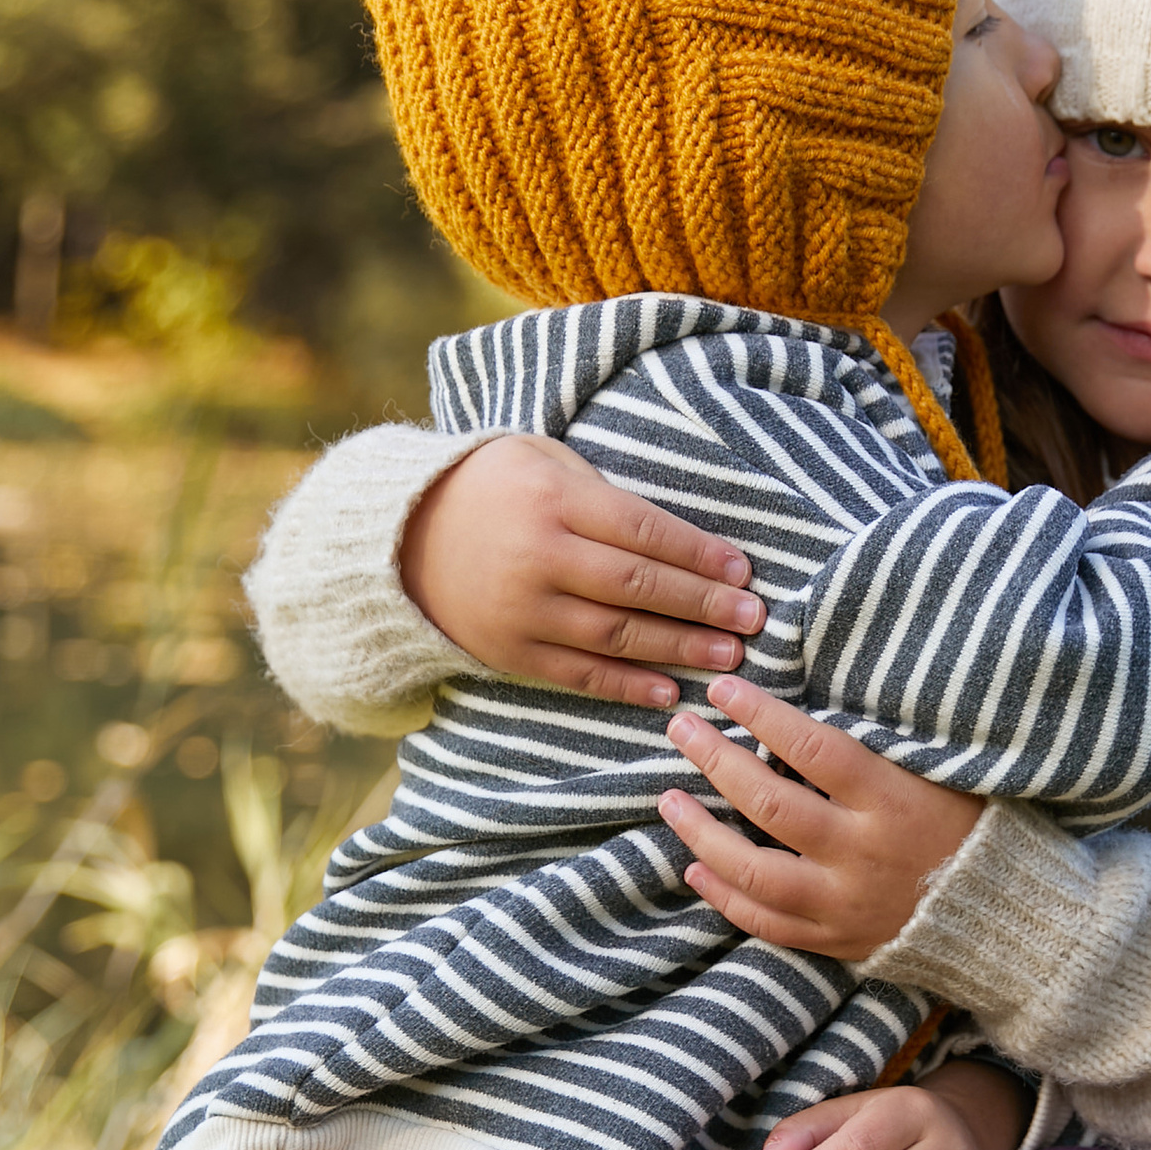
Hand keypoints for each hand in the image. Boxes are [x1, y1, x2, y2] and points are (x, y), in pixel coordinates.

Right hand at [401, 432, 764, 706]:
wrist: (397, 538)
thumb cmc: (488, 487)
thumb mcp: (539, 460)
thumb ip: (601, 493)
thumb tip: (678, 540)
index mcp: (552, 501)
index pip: (641, 530)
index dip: (697, 554)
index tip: (742, 571)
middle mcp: (538, 558)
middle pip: (636, 586)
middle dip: (701, 605)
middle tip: (753, 620)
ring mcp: (522, 610)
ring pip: (614, 635)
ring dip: (677, 648)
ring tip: (728, 657)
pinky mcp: (509, 651)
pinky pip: (577, 673)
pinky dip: (625, 684)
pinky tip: (668, 689)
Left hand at [661, 679, 980, 957]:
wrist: (1008, 921)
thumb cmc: (975, 832)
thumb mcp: (940, 776)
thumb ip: (875, 753)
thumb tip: (802, 719)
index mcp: (891, 801)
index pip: (811, 747)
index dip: (761, 714)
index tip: (723, 689)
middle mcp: (861, 853)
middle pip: (768, 802)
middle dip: (715, 759)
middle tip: (681, 730)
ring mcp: (844, 902)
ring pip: (752, 869)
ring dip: (701, 832)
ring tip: (669, 801)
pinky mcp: (835, 940)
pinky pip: (765, 921)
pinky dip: (724, 895)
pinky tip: (696, 868)